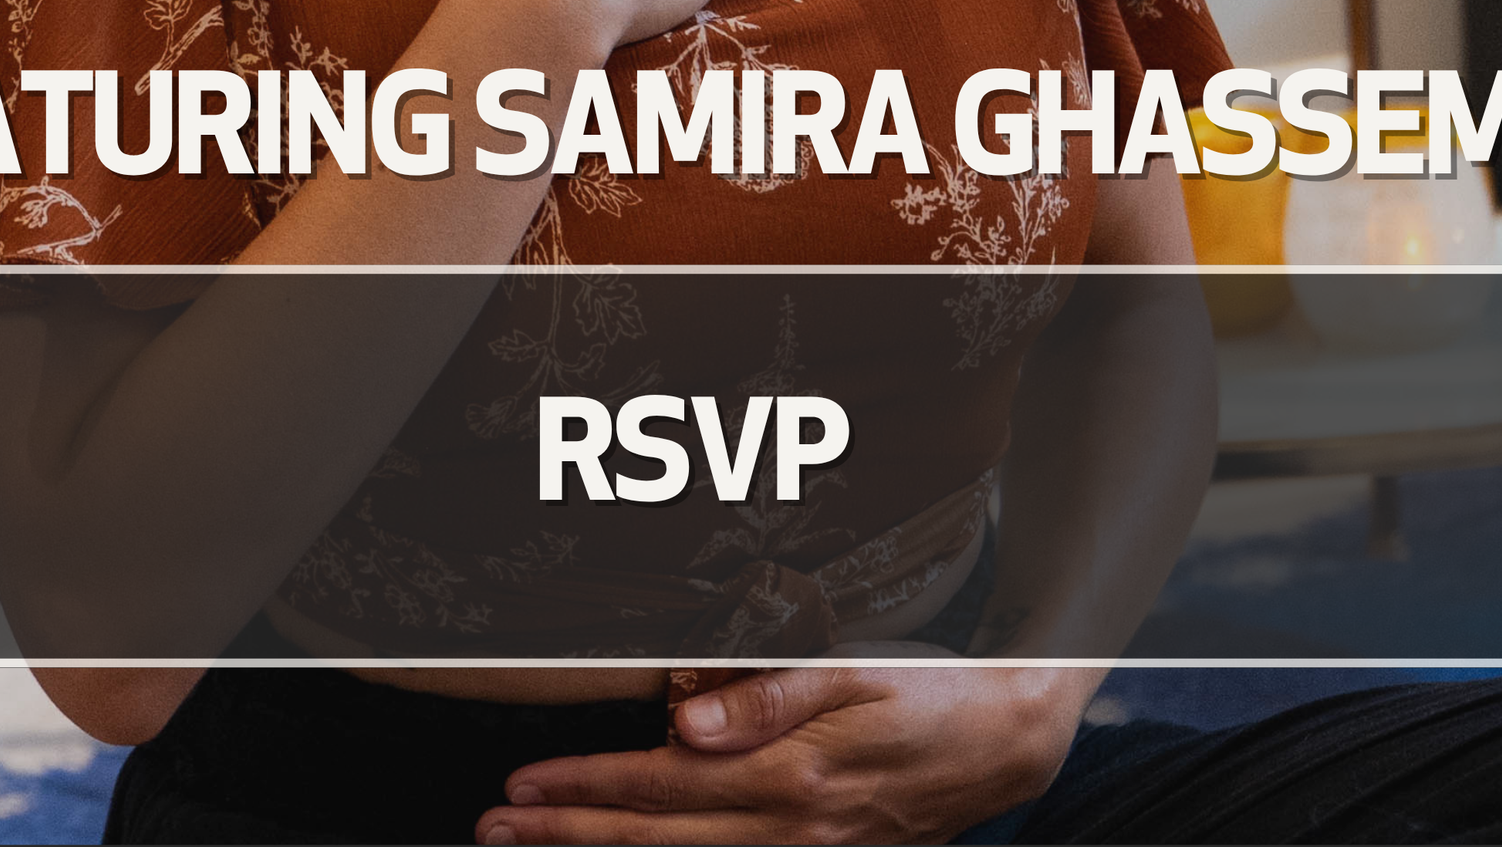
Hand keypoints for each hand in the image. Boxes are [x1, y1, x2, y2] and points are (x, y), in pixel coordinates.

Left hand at [474, 661, 1096, 843]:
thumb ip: (767, 694)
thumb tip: (684, 718)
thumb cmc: (927, 694)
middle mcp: (790, 831)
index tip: (521, 789)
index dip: (584, 788)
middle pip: (654, 840)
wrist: (1005, 744)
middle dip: (567, 837)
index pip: (660, 786)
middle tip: (497, 830)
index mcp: (789, 776)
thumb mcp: (854, 672)